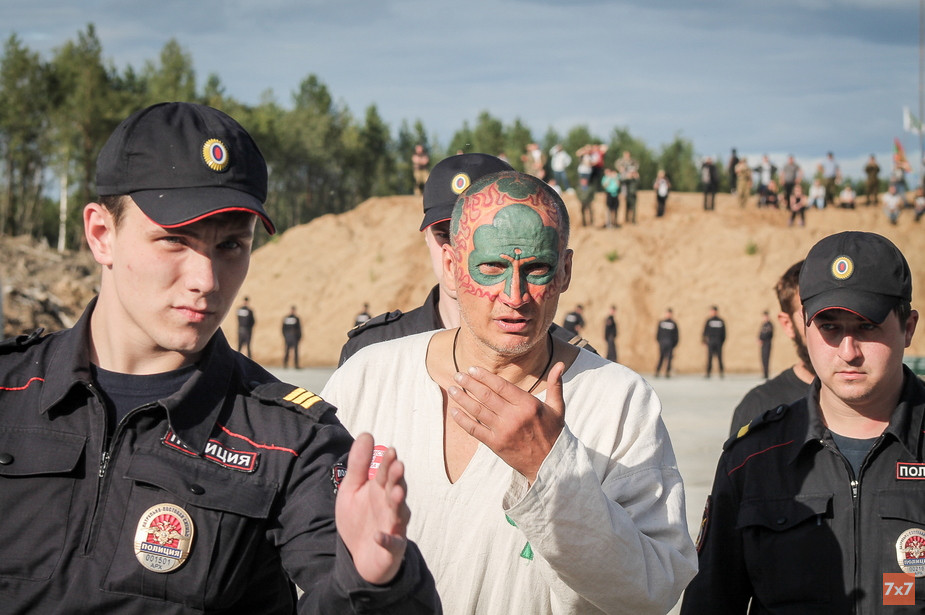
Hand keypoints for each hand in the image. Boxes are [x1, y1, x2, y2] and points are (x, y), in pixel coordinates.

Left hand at [335, 433, 408, 584]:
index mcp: (381, 489)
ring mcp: (393, 526)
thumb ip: (359, 464)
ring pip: (399, 514)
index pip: (386, 473)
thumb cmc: (358, 517)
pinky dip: (386, 540)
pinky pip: (391, 544)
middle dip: (397, 479)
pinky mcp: (391, 548)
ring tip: (396, 494)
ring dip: (398, 504)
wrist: (359, 556)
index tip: (390, 451)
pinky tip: (379, 536)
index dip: (388, 463)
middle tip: (397, 466)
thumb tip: (366, 434)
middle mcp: (390, 505)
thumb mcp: (352, 489)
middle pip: (396, 490)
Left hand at [448, 362, 565, 483]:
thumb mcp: (558, 408)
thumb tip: (560, 364)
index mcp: (528, 405)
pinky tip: (454, 412)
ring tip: (452, 389)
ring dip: (462, 399)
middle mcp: (514, 417)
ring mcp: (503, 431)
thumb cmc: (553, 433)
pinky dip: (463, 420)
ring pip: (478, 411)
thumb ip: (555, 385)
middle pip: (486, 396)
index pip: (501, 386)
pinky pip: (475, 430)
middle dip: (469, 384)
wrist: (550, 464)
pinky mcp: (496, 445)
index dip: (484, 376)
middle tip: (457, 375)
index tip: (472, 369)